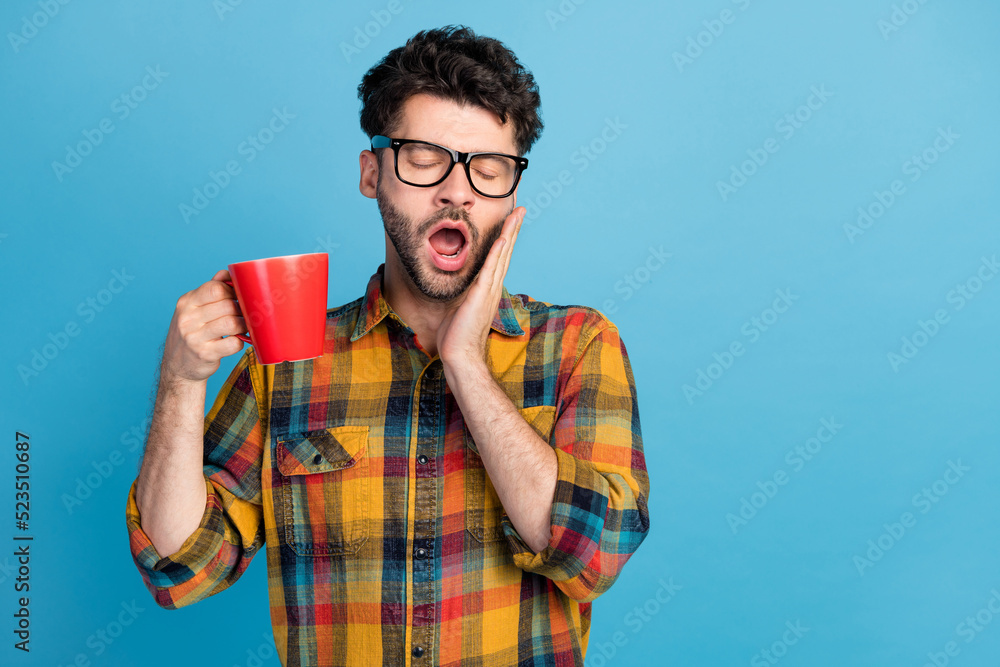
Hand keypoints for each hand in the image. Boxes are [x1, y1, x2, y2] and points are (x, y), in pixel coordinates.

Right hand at [160, 269, 247, 383]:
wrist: (177, 367)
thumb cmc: (191, 333)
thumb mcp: (193, 309)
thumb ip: (209, 291)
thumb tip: (226, 273)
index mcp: (187, 303)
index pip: (215, 288)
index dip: (232, 291)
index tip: (237, 298)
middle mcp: (188, 319)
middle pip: (227, 305)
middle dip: (241, 309)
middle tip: (244, 314)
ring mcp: (195, 338)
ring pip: (231, 323)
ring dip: (243, 325)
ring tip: (243, 327)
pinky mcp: (205, 354)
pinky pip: (233, 343)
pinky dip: (240, 342)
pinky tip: (236, 341)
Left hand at [437, 206, 524, 370]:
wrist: (460, 354)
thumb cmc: (457, 335)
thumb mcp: (460, 306)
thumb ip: (464, 293)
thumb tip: (460, 285)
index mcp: (487, 288)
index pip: (499, 258)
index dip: (505, 238)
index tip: (510, 221)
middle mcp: (492, 286)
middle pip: (506, 252)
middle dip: (513, 229)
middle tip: (520, 209)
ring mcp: (489, 290)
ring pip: (502, 255)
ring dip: (510, 233)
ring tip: (517, 214)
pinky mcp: (481, 294)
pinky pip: (491, 268)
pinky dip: (498, 251)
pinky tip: (503, 237)